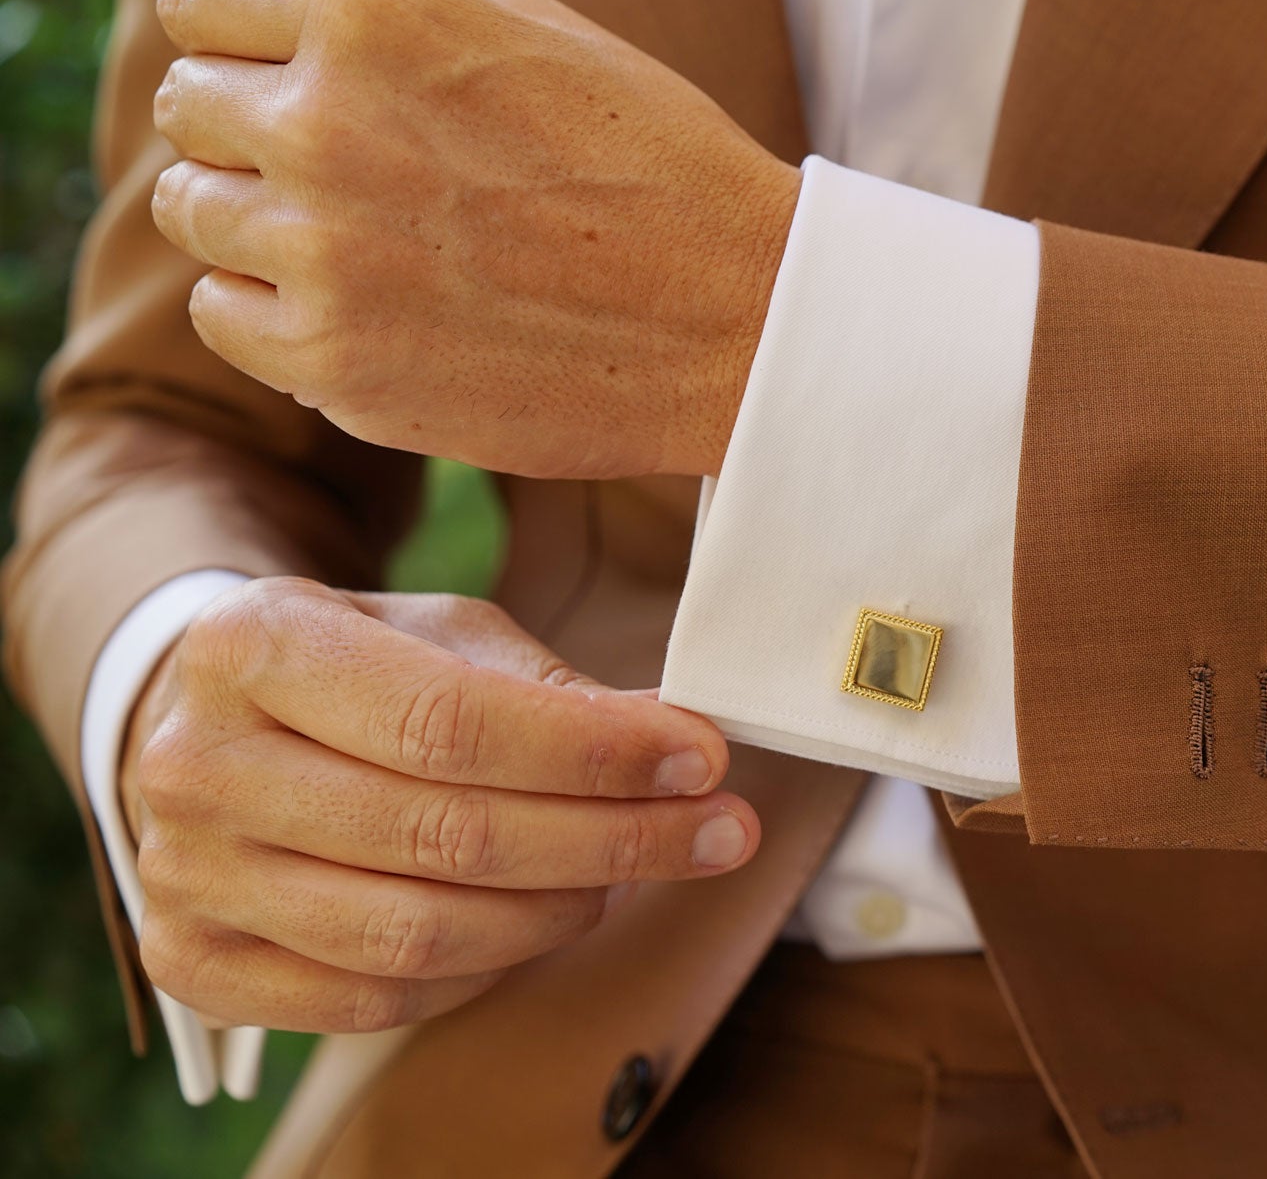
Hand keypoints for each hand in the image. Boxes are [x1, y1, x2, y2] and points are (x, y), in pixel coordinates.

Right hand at [120, 577, 757, 1033]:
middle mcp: (197, 764)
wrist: (208, 723)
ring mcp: (186, 876)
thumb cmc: (352, 666)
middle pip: (445, 835)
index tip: (701, 758)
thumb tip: (676, 743)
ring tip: (634, 872)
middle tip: (715, 829)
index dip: (592, 752)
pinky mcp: (197, 965)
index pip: (448, 721)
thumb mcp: (439, 632)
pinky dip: (487, 970)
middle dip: (612, 838)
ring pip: (419, 933)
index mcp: (253, 645)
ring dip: (560, 911)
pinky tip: (545, 919)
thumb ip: (549, 688)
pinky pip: (378, 999)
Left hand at [148, 0, 800, 480]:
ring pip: (191, 209)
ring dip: (260, 217)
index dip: (245, 30)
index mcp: (373, 9)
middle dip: (255, 124)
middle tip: (364, 166)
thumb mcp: (519, 27)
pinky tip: (370, 301)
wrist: (742, 319)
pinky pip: (222, 314)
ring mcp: (323, 251)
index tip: (305, 71)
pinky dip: (276, 307)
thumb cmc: (645, 159)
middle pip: (190, 103)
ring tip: (373, 236)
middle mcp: (327, 120)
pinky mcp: (333, 362)